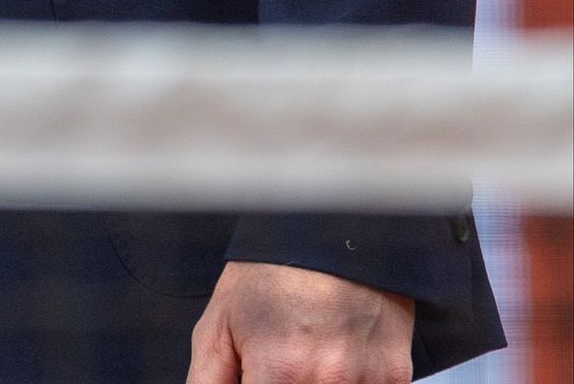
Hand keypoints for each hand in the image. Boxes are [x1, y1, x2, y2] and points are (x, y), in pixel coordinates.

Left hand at [186, 262, 411, 383]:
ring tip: (306, 355)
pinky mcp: (396, 377)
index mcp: (279, 370)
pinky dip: (348, 383)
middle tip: (281, 361)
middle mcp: (328, 379)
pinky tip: (334, 359)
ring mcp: (367, 380)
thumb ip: (209, 379)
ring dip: (316, 382)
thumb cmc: (269, 276)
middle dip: (281, 382)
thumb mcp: (218, 324)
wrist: (330, 235)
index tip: (255, 377)